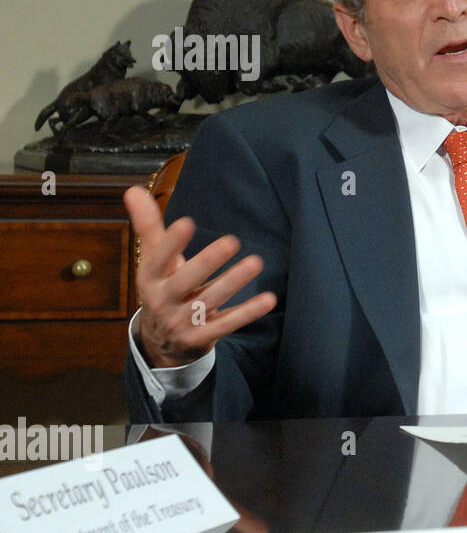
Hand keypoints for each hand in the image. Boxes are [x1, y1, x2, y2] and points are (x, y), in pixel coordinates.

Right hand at [124, 185, 276, 368]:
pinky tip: (268, 299)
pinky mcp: (201, 338)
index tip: (187, 222)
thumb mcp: (154, 261)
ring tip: (256, 262)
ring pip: (210, 301)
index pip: (157, 259)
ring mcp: (182, 322)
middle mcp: (163, 301)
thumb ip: (149, 227)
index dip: (171, 243)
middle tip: (232, 241)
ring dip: (234, 282)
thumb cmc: (163, 288)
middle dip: (207, 262)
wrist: (161, 343)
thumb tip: (133, 189)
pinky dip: (247, 312)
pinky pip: (227, 324)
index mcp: (150, 279)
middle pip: (185, 281)